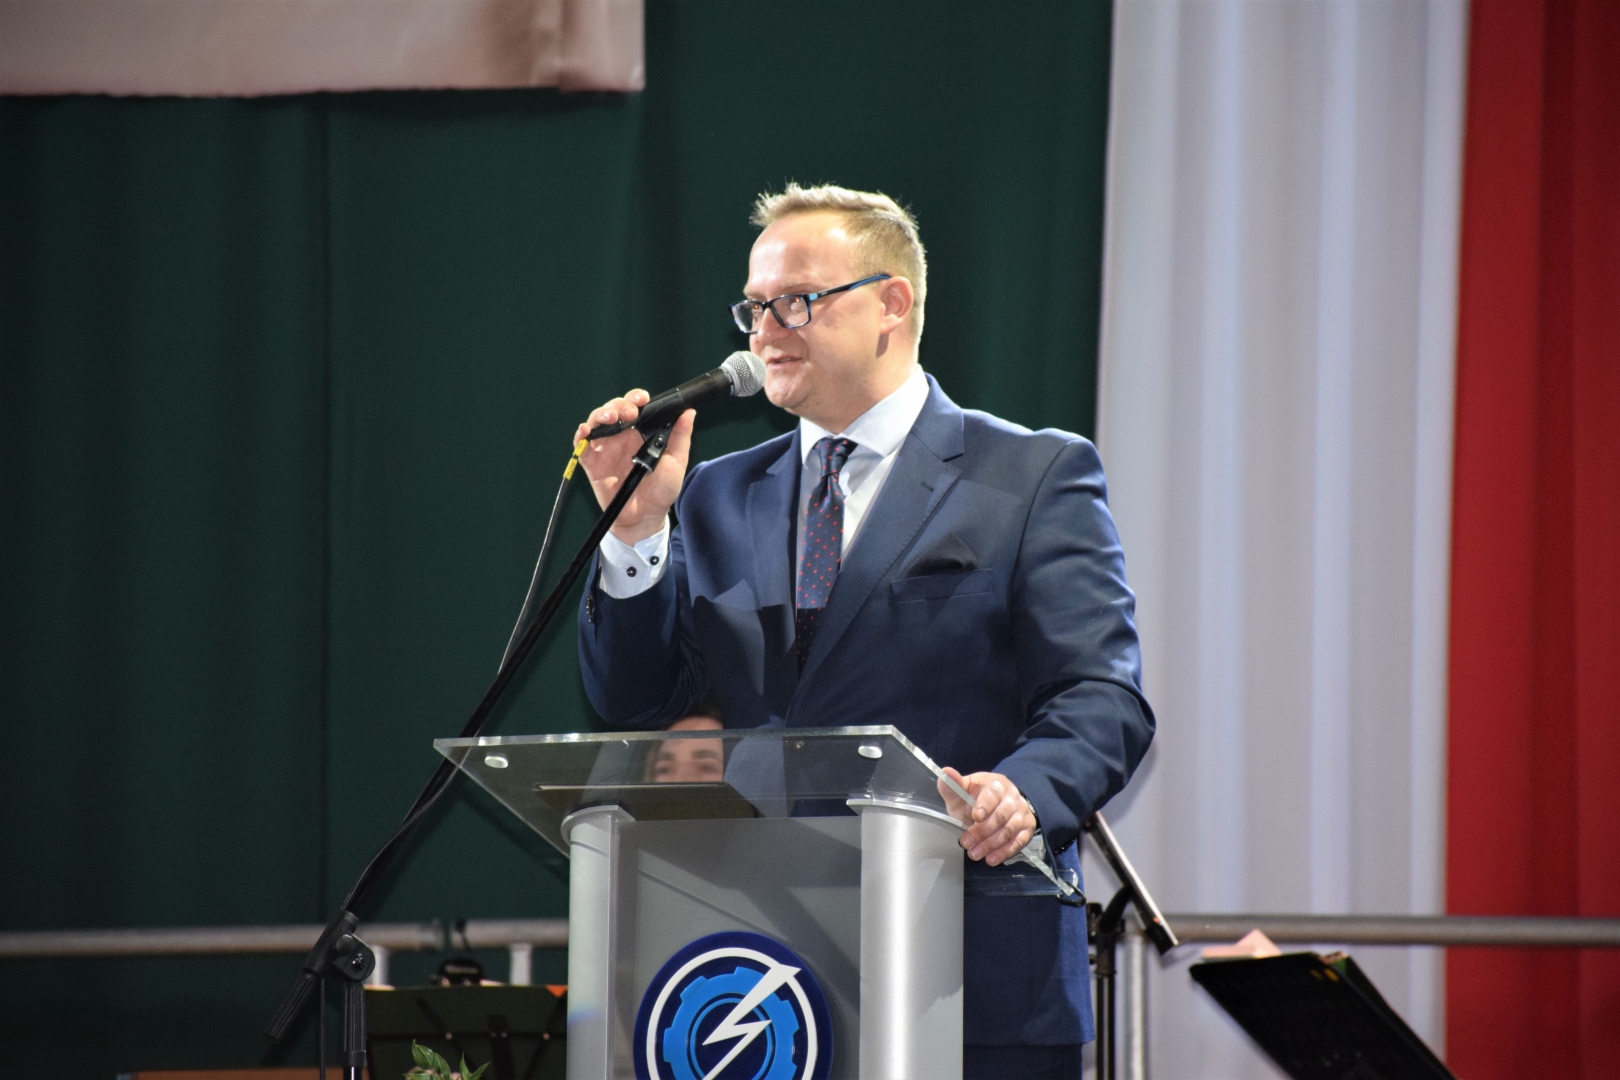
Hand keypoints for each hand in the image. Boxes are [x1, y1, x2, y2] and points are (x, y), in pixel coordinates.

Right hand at [574, 390, 695, 544]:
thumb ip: (681, 437)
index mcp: (640, 433)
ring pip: (596, 422)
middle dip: (619, 405)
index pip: (635, 407)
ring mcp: (606, 449)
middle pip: (613, 410)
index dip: (635, 398)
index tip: (642, 399)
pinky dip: (580, 436)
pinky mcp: (592, 463)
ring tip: (611, 418)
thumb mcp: (676, 462)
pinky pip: (582, 447)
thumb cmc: (662, 490)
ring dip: (601, 415)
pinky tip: (585, 431)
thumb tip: (689, 412)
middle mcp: (621, 437)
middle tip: (629, 413)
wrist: (646, 517)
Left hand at [937, 767, 1036, 866]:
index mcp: (996, 784)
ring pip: (1009, 830)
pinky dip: (1005, 852)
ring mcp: (1022, 813)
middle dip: (982, 831)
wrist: (996, 806)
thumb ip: (952, 785)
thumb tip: (946, 772)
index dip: (985, 805)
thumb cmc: (974, 799)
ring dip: (991, 844)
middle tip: (965, 843)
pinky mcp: (1026, 828)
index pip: (993, 793)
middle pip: (1001, 815)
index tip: (975, 817)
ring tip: (974, 854)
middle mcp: (1013, 797)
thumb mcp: (961, 792)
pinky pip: (1019, 842)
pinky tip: (991, 859)